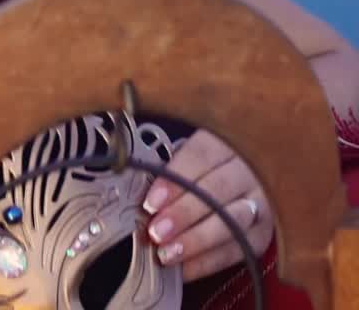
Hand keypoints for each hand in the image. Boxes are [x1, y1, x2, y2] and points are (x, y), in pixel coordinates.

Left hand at [143, 130, 272, 281]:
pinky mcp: (265, 233)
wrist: (251, 172)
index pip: (200, 156)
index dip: (174, 180)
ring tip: (168, 252)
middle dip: (183, 214)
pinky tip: (185, 268)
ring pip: (232, 223)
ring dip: (196, 241)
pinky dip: (209, 262)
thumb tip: (143, 197)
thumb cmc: (208, 162)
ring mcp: (263, 203)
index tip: (150, 201)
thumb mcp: (194, 151)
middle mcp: (249, 170)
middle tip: (156, 231)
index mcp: (225, 141)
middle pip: (216, 191)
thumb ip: (173, 168)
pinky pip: (239, 250)